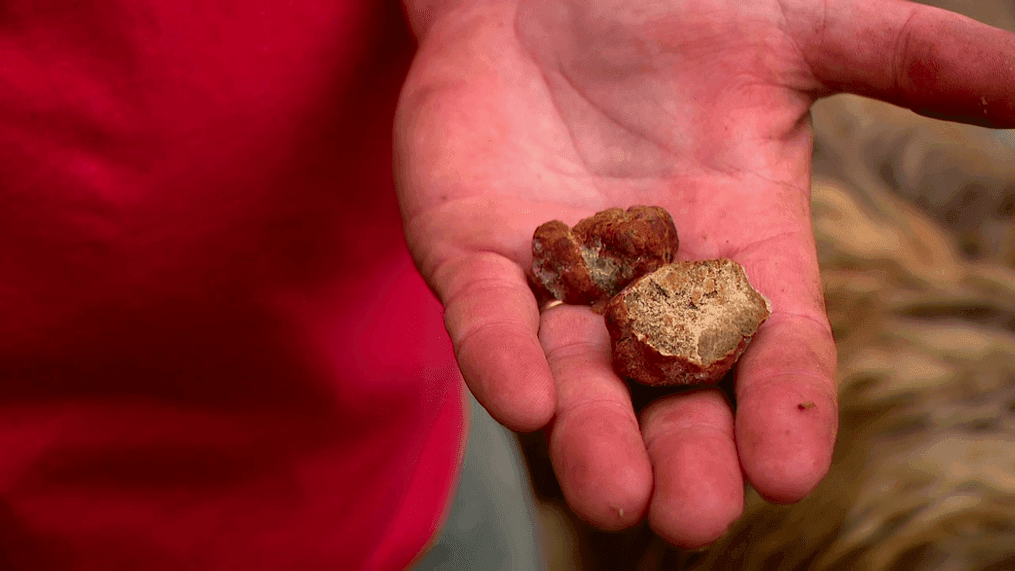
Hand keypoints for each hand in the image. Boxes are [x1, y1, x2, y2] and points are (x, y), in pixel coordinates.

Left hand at [395, 0, 1014, 546]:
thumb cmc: (672, 15)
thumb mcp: (794, 33)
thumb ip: (903, 58)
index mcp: (736, 249)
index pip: (771, 345)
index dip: (783, 406)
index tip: (790, 469)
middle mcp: (647, 286)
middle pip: (673, 393)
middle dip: (684, 455)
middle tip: (692, 514)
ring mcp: (558, 275)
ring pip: (578, 376)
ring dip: (593, 437)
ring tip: (614, 498)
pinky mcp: (473, 251)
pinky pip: (487, 315)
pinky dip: (502, 355)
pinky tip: (526, 398)